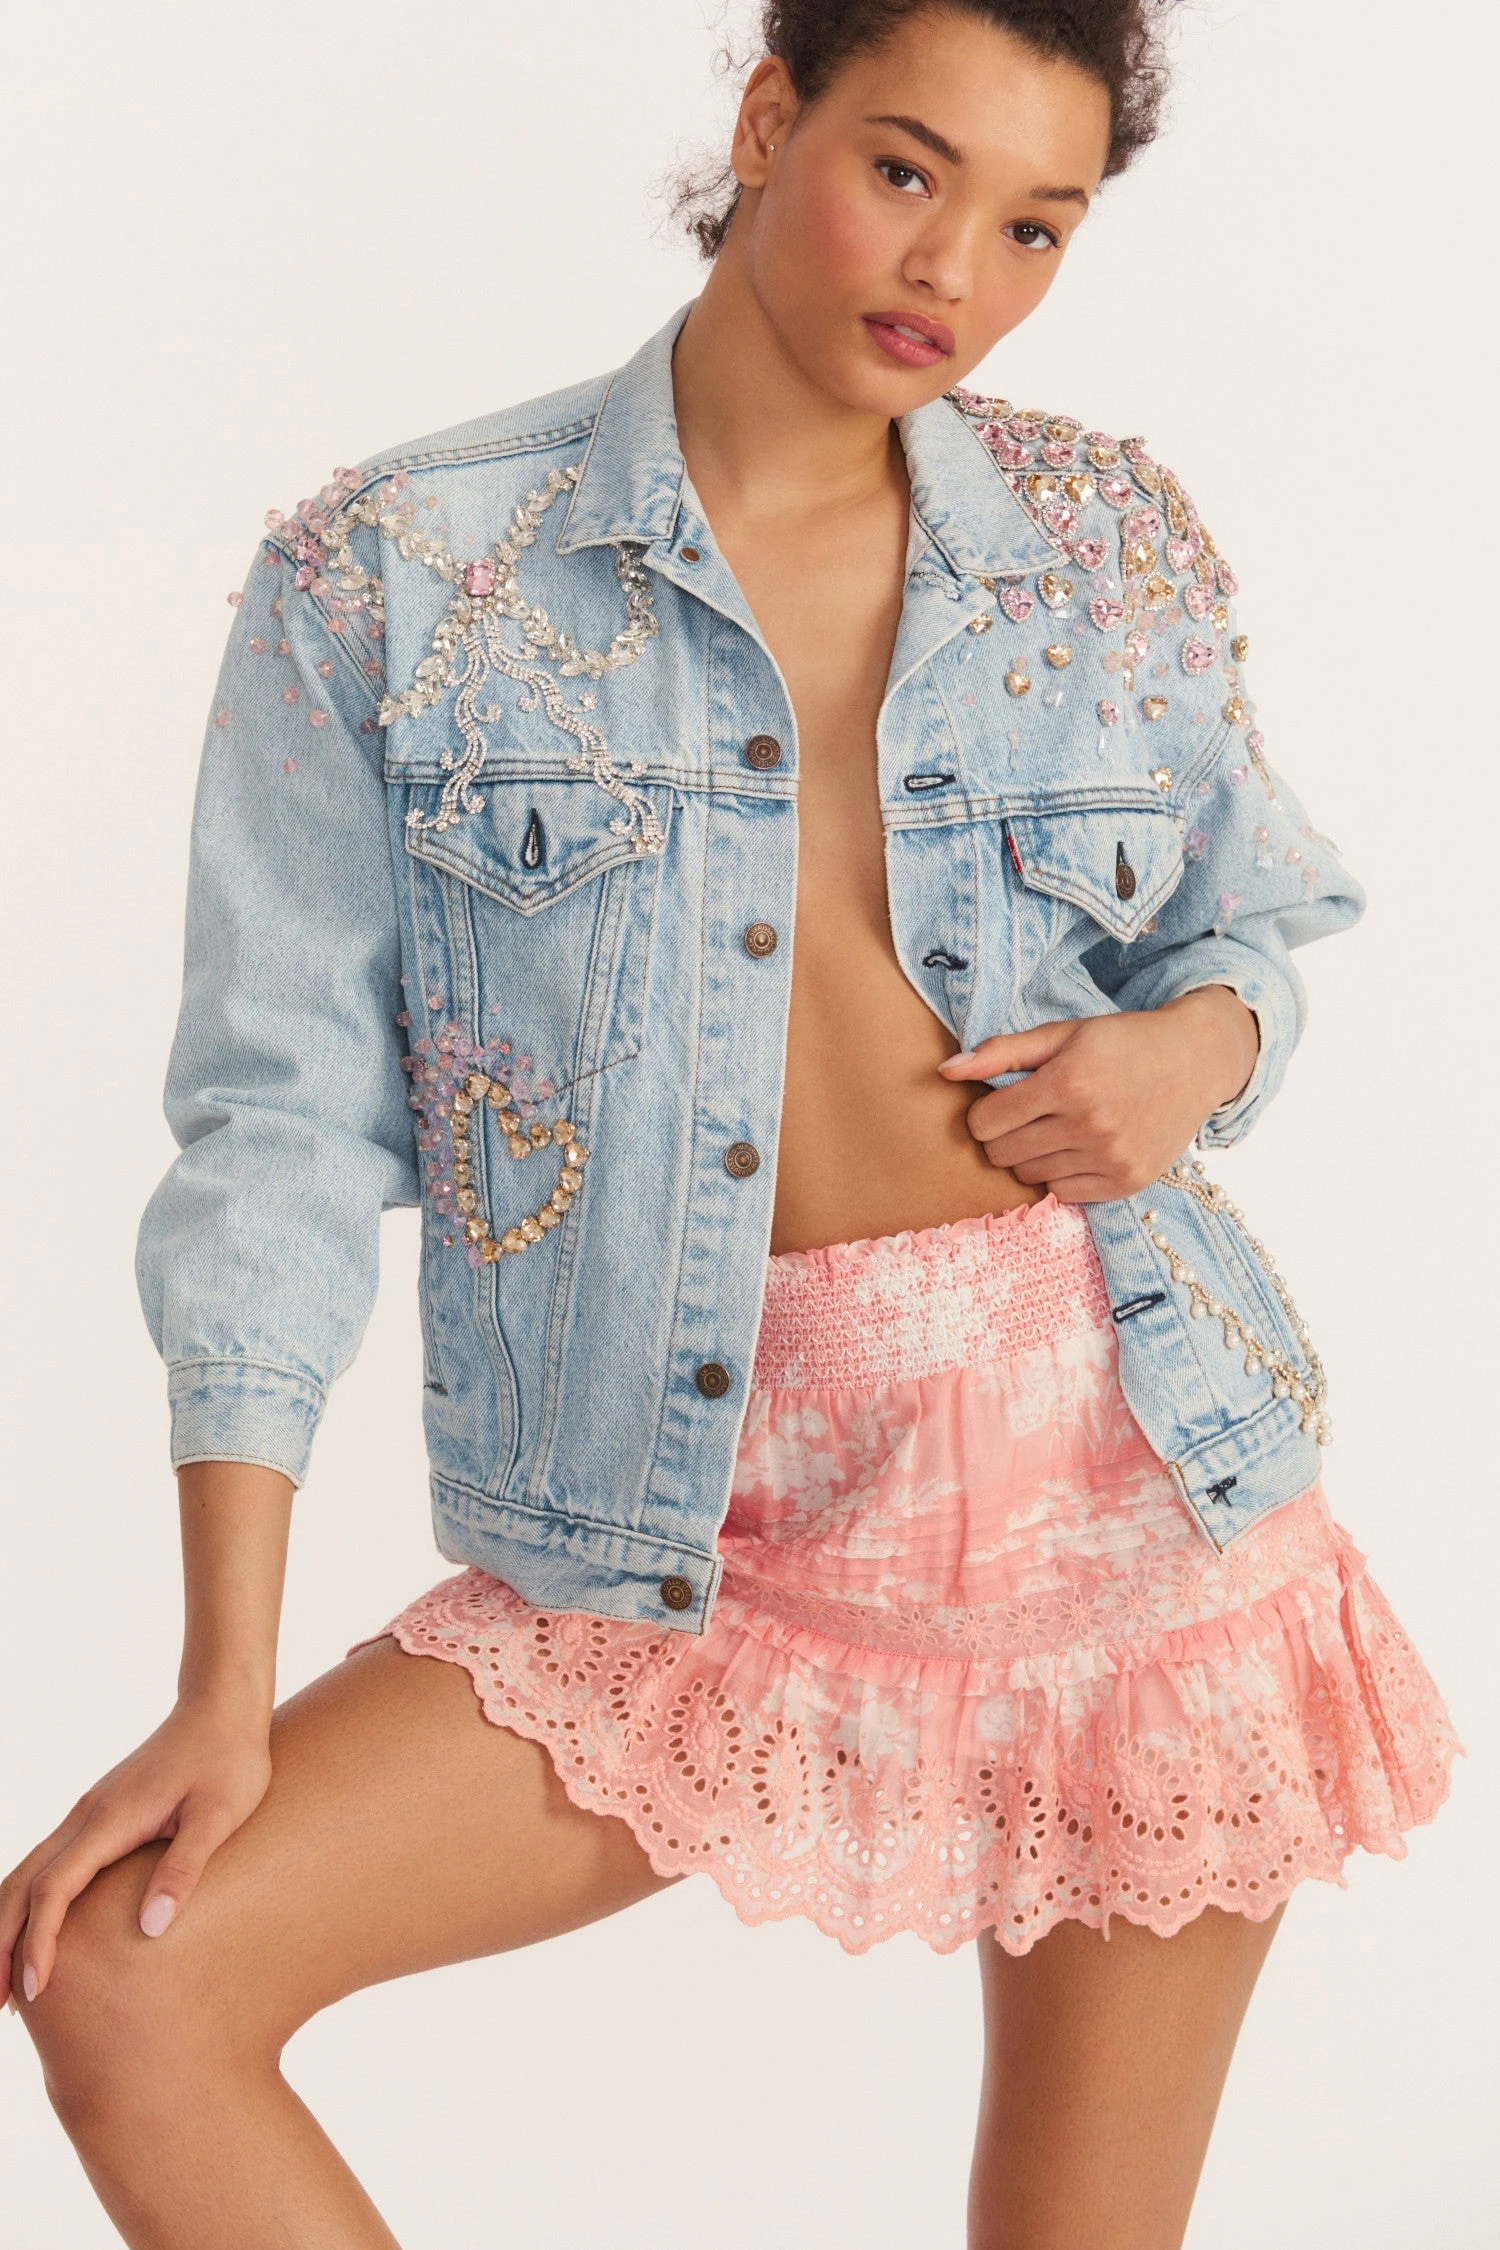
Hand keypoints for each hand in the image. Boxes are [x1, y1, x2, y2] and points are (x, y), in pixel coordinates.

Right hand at [1, 1694, 272, 2006]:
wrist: (223, 1708)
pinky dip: (28, 1901)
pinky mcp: (98, 1814)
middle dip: (1, 1943)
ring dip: (6, 1923)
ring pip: (27, 1872)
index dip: (38, 1941)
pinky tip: (37, 1928)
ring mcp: (88, 1814)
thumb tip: (151, 1929)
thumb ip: (182, 1867)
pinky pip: (47, 1862)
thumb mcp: (219, 1815)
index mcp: (110, 1820)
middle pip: (21, 1884)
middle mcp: (86, 1816)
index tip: (33, 1990)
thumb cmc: (229, 1760)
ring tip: (4, 1979)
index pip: (55, 1889)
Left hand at [938, 988, 1258, 1201]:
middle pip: (1003, 1155)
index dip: (984, 1114)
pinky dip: (1062, 1174)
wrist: (1195, 1061)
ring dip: (1033, 1156)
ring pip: (1030, 1177)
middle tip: (1028, 1116)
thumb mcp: (1063, 1034)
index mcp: (1068, 1082)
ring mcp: (1110, 1158)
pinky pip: (1064, 1194)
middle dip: (1004, 1136)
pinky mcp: (1127, 1182)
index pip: (986, 1123)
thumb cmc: (1122, 1043)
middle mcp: (1089, 1124)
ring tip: (1058, 1128)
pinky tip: (1080, 1147)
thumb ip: (1001, 1052)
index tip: (1001, 1102)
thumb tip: (945, 1072)